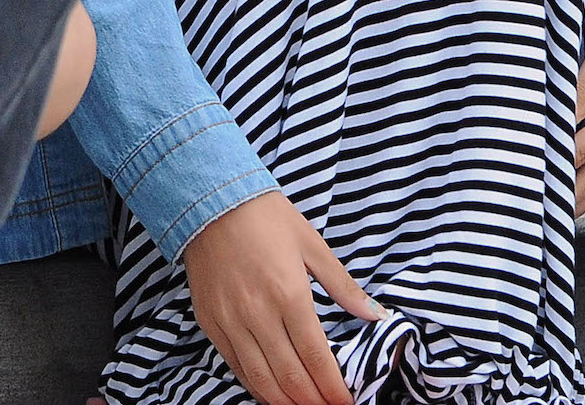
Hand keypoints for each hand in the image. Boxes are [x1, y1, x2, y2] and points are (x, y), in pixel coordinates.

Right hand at [183, 192, 382, 404]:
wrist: (210, 199)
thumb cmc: (266, 217)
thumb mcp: (312, 244)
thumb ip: (343, 285)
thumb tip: (375, 314)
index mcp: (289, 292)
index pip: (315, 356)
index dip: (333, 387)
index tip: (346, 402)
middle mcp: (257, 313)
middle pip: (290, 376)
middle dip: (314, 401)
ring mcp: (230, 321)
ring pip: (260, 379)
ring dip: (286, 402)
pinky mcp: (210, 323)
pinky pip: (234, 366)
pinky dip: (256, 387)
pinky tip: (272, 393)